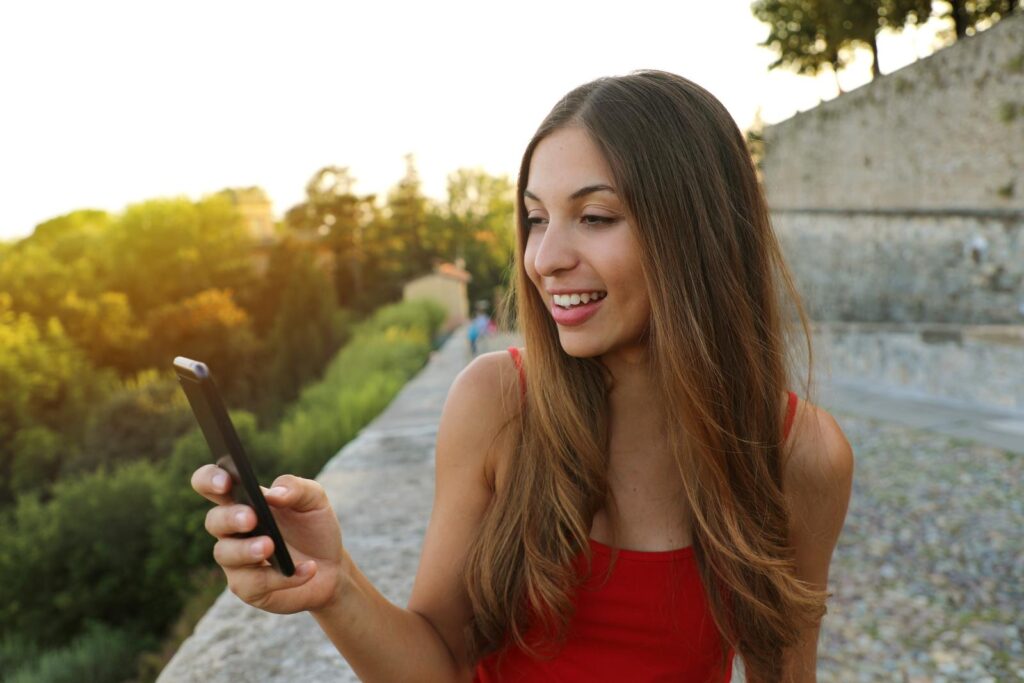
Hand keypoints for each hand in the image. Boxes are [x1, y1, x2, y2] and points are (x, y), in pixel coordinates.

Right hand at [192, 465, 345, 614]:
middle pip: (214, 520)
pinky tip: (307, 569)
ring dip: (246, 550)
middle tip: (252, 518)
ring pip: (225, 554)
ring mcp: (237, 561)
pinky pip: (255, 583)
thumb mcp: (314, 501)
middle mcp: (232, 530)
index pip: (209, 483)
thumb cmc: (314, 528)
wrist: (332, 567)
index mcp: (243, 501)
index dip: (209, 479)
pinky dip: (283, 577)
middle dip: (230, 518)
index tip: (225, 481)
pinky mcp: (249, 588)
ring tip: (270, 546)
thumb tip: (274, 494)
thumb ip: (297, 488)